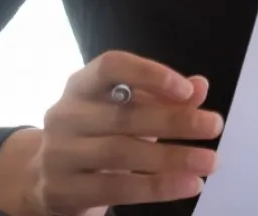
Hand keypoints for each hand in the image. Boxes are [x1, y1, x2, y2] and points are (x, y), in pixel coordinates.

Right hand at [0, 50, 222, 215]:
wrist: (43, 178)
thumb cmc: (94, 136)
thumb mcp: (123, 111)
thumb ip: (161, 97)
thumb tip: (200, 86)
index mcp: (80, 86)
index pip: (111, 66)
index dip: (150, 75)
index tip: (187, 90)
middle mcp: (65, 114)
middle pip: (123, 114)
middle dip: (174, 120)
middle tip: (214, 125)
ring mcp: (60, 153)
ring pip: (121, 152)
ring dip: (171, 157)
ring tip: (208, 160)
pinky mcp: (63, 190)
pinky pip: (116, 188)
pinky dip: (156, 187)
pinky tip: (186, 184)